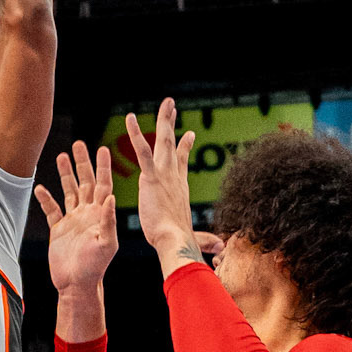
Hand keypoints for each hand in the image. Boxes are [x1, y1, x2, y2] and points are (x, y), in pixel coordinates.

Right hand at [35, 143, 117, 292]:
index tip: (103, 149)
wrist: (76, 285)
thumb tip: (110, 196)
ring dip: (65, 174)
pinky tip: (40, 187)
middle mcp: (87, 214)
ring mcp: (73, 220)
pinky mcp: (59, 229)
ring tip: (60, 156)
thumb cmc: (94, 267)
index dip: (103, 167)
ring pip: (69, 191)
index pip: (103, 184)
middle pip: (85, 182)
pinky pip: (52, 210)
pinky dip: (46, 198)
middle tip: (79, 144)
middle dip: (82, 163)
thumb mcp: (106, 244)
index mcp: (101, 214)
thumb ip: (108, 220)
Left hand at [124, 98, 206, 272]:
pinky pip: (144, 151)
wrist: (174, 242)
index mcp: (180, 188)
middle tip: (171, 107)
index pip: (182, 162)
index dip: (184, 147)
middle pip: (173, 145)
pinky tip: (130, 118)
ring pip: (164, 141)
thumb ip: (205, 241)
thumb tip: (222, 249)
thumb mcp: (194, 239)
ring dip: (164, 120)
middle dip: (171, 124)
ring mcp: (164, 174)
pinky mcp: (151, 177)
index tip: (188, 134)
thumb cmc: (181, 243)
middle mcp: (174, 177)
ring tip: (165, 103)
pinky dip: (137, 134)